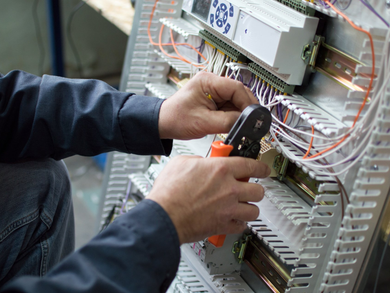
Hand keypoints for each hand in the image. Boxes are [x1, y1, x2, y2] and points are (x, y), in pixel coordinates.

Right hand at [147, 156, 270, 243]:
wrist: (163, 216)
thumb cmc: (169, 192)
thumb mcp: (181, 163)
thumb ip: (198, 161)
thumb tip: (202, 163)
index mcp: (221, 170)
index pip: (251, 166)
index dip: (261, 167)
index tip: (263, 169)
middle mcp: (229, 189)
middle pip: (258, 190)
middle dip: (255, 189)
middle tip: (249, 188)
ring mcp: (228, 209)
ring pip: (254, 210)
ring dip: (250, 207)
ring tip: (243, 205)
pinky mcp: (223, 225)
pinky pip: (241, 226)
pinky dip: (239, 223)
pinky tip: (233, 219)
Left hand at [158, 71, 257, 139]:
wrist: (164, 123)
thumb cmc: (176, 118)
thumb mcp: (204, 122)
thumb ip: (228, 121)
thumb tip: (246, 122)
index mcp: (208, 81)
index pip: (237, 88)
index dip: (248, 103)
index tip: (253, 117)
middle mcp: (212, 83)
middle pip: (239, 93)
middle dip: (245, 108)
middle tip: (249, 123)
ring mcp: (214, 91)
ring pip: (237, 100)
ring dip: (239, 113)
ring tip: (237, 125)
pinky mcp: (214, 100)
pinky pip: (230, 106)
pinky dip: (233, 116)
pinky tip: (231, 123)